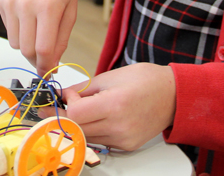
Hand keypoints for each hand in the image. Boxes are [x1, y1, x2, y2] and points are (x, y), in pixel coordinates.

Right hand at [0, 0, 77, 76]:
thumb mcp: (71, 7)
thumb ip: (62, 38)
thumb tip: (52, 63)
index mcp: (48, 6)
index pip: (42, 49)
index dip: (46, 66)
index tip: (49, 72)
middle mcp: (26, 5)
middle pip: (26, 50)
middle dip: (36, 59)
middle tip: (45, 57)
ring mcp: (11, 3)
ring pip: (15, 43)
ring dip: (27, 45)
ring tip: (38, 30)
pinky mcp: (2, 2)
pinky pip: (8, 30)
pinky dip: (19, 31)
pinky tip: (29, 16)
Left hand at [59, 63, 175, 150]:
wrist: (173, 95)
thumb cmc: (146, 80)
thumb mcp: (111, 76)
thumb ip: (84, 88)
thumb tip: (63, 94)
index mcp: (115, 104)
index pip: (75, 114)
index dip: (64, 105)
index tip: (63, 95)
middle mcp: (120, 126)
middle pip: (77, 129)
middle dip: (61, 117)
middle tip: (50, 108)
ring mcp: (124, 139)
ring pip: (86, 137)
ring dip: (75, 125)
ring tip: (72, 111)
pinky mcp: (127, 146)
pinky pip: (100, 141)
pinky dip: (91, 130)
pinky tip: (91, 118)